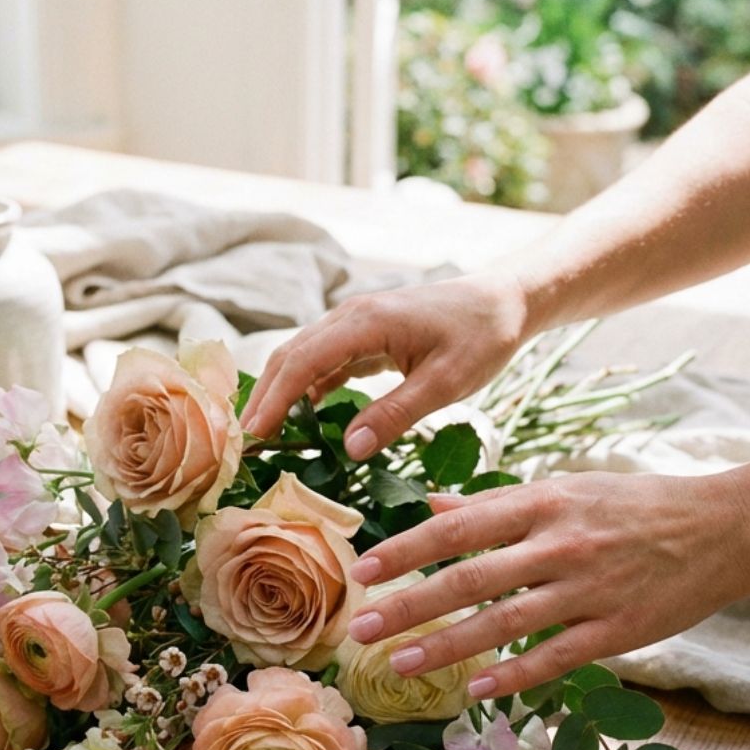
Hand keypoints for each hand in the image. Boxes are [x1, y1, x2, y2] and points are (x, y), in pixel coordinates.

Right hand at [240, 270, 530, 457]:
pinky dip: (306, 386)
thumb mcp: (445, 383)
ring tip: (262, 433)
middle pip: (291, 355)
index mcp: (366, 322)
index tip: (255, 435)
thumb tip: (350, 450)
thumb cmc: (483, 337)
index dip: (275, 399)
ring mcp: (356, 322)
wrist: (506, 299)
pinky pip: (325, 359)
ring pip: (303, 356)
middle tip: (243, 443)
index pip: (303, 362)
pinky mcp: (366, 333)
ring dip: (280, 391)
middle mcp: (351, 316)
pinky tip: (299, 416)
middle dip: (264, 397)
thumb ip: (395, 414)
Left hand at [345, 470, 749, 698]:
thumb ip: (496, 504)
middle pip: (469, 578)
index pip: (458, 526)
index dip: (406, 550)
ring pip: (503, 623)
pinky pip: (554, 657)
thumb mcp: (564, 489)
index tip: (363, 570)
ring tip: (399, 664)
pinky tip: (475, 690)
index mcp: (542, 502)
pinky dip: (512, 675)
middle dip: (409, 605)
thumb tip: (430, 504)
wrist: (722, 527)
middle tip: (360, 629)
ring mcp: (589, 589)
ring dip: (445, 647)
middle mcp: (560, 544)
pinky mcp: (617, 631)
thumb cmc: (634, 505)